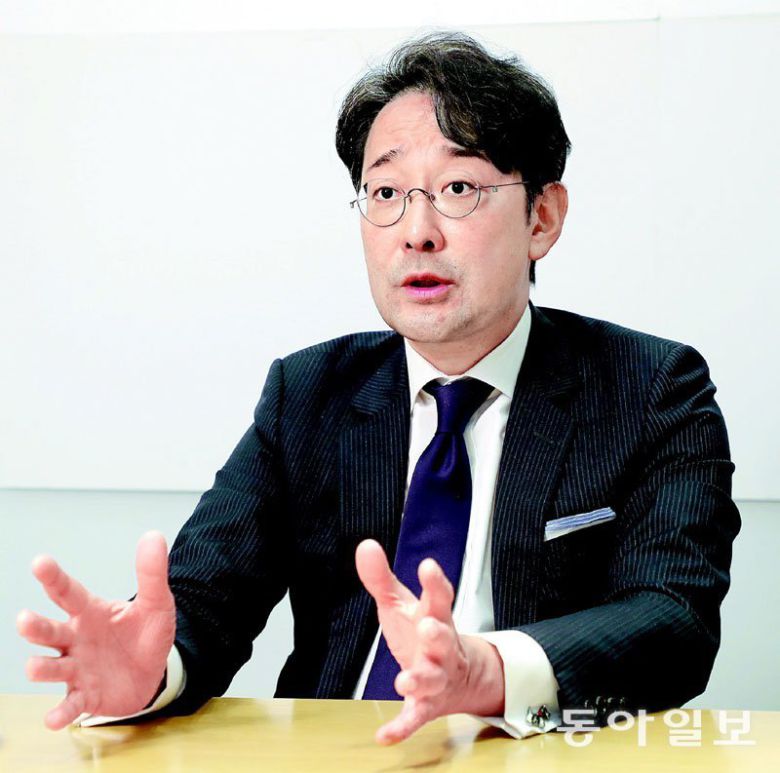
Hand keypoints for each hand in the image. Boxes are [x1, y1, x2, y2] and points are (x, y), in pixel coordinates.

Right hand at [17, 531, 175, 729]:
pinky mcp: (84, 695)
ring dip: (40, 667)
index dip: (54, 578)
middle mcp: (76, 639)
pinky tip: (53, 719)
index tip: (39, 562)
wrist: (154, 672)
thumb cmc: (146, 633)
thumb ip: (152, 573)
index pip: (68, 592)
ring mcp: (77, 668)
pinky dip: (60, 713)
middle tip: (24, 619)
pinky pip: (68, 705)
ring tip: (34, 666)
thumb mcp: (157, 602)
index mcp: (91, 612)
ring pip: (51, 667)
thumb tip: (153, 536)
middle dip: (35, 627)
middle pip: (49, 631)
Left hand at [355, 539, 504, 744]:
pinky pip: (415, 717)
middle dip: (436, 634)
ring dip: (419, 679)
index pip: (440, 597)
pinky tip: (384, 735)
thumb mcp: (401, 603)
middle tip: (428, 626)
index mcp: (435, 617)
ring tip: (404, 680)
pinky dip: (401, 727)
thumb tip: (365, 546)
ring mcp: (436, 677)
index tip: (428, 566)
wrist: (458, 677)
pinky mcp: (426, 705)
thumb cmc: (422, 634)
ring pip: (432, 679)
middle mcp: (440, 648)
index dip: (435, 582)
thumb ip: (381, 577)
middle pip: (443, 639)